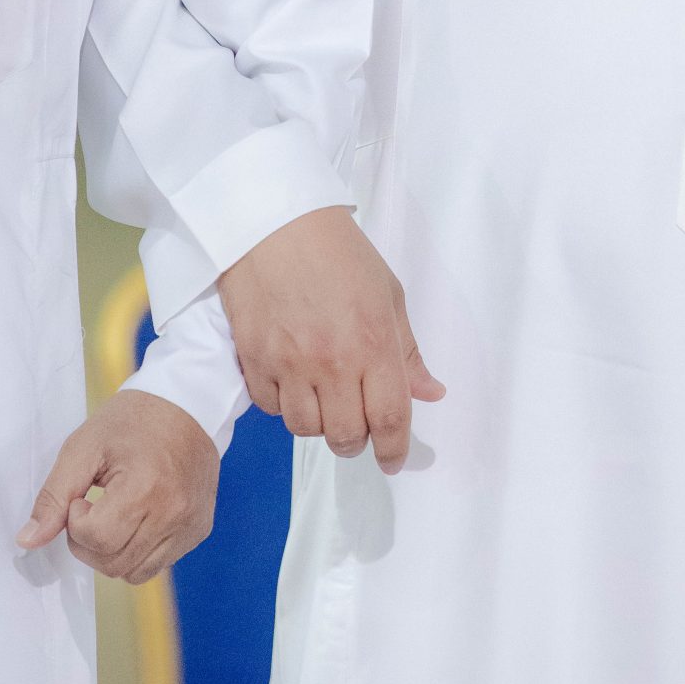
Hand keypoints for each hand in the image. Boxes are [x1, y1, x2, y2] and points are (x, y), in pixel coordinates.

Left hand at [17, 390, 218, 582]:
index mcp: (146, 487)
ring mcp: (190, 525)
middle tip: (93, 506)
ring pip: (134, 573)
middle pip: (113, 563)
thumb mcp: (83, 447)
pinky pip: (158, 564)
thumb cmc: (132, 421)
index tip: (83, 496)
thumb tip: (28, 540)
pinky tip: (136, 519)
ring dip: (112, 552)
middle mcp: (175, 513)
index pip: (96, 538)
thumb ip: (54, 496)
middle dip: (89, 542)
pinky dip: (137, 551)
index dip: (77, 521)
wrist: (187, 404)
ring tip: (114, 514)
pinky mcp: (198, 530)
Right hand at [219, 205, 444, 475]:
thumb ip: (407, 351)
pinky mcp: (254, 360)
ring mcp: (289, 364)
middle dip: (356, 441)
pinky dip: (284, 405)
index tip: (393, 459)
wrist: (273, 224)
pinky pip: (271, 408)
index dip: (395, 449)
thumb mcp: (388, 294)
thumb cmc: (339, 253)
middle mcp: (332, 362)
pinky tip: (291, 382)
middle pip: (346, 435)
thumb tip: (431, 393)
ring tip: (323, 400)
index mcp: (373, 343)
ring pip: (306, 430)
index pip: (389, 418)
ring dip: (319, 424)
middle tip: (357, 427)